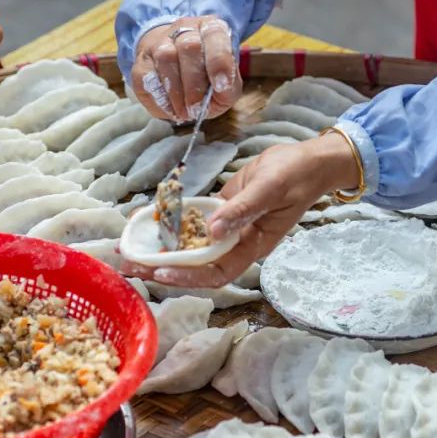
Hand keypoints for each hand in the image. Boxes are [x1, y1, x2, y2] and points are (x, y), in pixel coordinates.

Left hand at [120, 134, 359, 286]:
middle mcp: (236, 243)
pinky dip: (170, 224)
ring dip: (160, 248)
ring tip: (128, 250)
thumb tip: (213, 229)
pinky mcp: (221, 210)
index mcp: (252, 246)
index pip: (216, 272)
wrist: (308, 160)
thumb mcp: (271, 189)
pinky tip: (147, 221)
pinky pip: (192, 222)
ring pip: (190, 247)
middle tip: (129, 264)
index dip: (188, 276)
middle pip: (196, 265)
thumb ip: (242, 209)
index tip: (161, 269)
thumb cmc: (296, 175)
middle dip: (163, 266)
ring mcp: (227, 228)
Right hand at [132, 15, 239, 121]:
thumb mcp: (227, 85)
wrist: (178, 72)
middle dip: (194, 84)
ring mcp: (160, 42)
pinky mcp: (141, 60)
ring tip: (183, 112)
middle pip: (188, 47)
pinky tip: (169, 109)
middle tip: (196, 108)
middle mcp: (185, 29)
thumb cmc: (207, 79)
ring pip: (165, 57)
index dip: (219, 60)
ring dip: (175, 91)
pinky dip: (158, 98)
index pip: (215, 34)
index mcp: (211, 29)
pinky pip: (146, 76)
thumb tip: (221, 90)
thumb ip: (228, 89)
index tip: (221, 85)